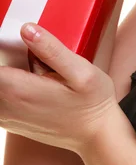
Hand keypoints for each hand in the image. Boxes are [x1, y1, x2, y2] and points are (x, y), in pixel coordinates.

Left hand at [0, 23, 117, 155]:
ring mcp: (8, 116)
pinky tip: (26, 80)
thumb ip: (51, 49)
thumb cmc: (92, 102)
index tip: (10, 39)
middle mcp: (8, 105)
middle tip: (32, 55)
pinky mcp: (12, 121)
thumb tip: (26, 29)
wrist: (97, 136)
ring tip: (33, 68)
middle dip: (4, 59)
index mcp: (20, 89)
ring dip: (7, 75)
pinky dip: (6, 88)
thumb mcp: (81, 71)